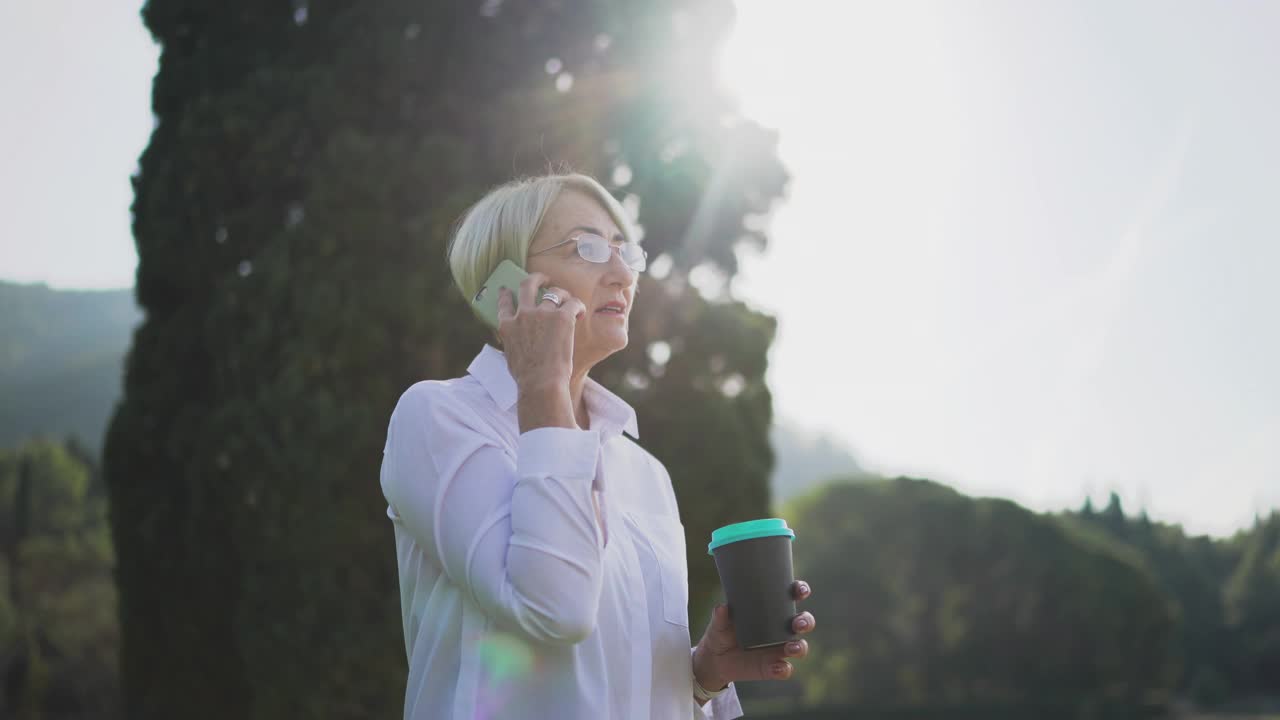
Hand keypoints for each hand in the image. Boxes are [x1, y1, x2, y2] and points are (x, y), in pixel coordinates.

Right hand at [496, 273, 587, 429]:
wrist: (541, 383)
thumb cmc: (528, 378)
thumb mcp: (511, 357)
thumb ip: (514, 342)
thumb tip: (520, 342)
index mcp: (507, 326)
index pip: (504, 303)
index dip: (506, 294)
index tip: (507, 290)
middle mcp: (523, 314)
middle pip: (527, 285)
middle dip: (536, 278)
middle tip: (544, 279)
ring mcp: (542, 314)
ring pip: (554, 292)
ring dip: (562, 295)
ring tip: (568, 300)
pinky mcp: (562, 317)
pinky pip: (573, 303)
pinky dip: (578, 306)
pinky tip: (580, 313)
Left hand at [692, 580, 814, 690]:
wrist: (715, 660)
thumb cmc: (722, 632)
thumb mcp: (719, 623)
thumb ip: (720, 616)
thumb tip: (722, 607)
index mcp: (771, 611)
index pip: (791, 597)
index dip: (800, 591)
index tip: (801, 591)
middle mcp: (780, 629)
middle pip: (803, 622)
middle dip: (806, 621)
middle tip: (798, 623)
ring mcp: (778, 649)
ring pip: (800, 647)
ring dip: (800, 647)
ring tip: (792, 647)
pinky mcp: (773, 667)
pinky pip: (784, 669)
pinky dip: (783, 669)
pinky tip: (777, 667)